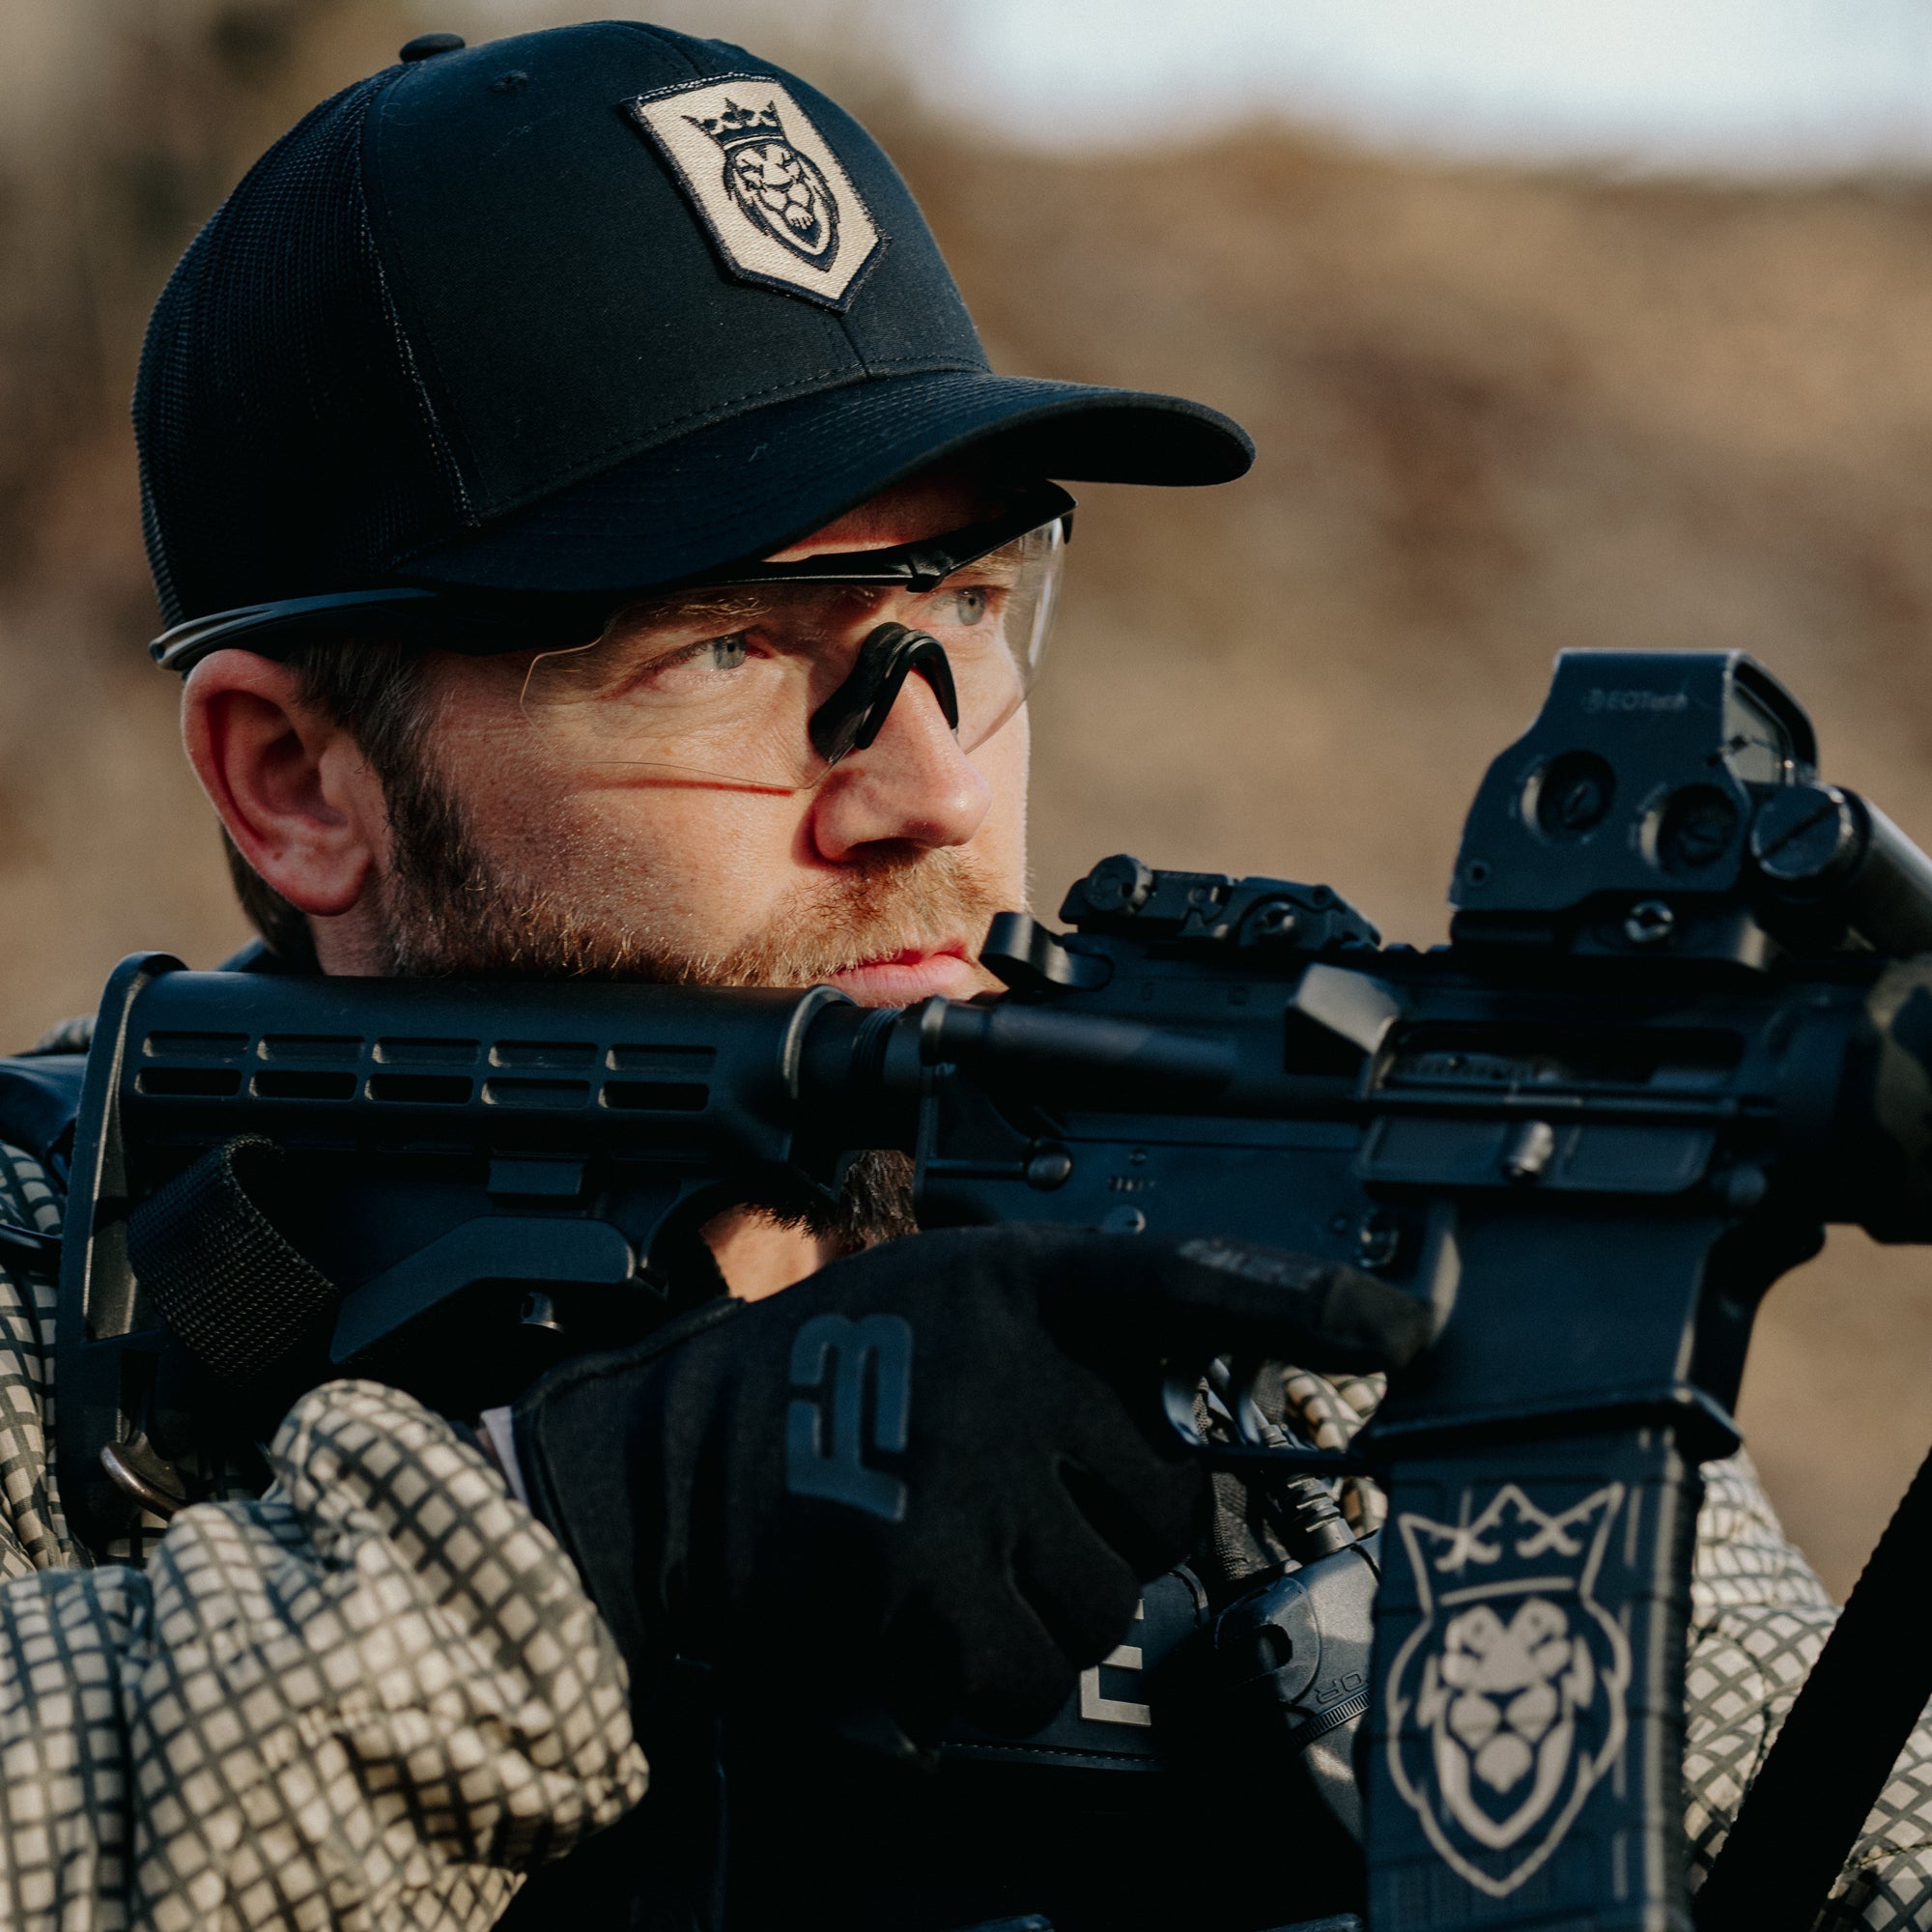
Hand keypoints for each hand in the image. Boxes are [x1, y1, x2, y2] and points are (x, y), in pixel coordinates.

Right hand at [513, 1225, 1425, 1739]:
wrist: (656, 1470)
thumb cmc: (806, 1393)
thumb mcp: (932, 1310)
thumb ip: (1052, 1348)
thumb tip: (1174, 1440)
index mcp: (1012, 1284)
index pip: (1182, 1278)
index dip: (1299, 1301)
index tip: (1404, 1326)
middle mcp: (1004, 1362)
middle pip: (1166, 1492)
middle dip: (1107, 1527)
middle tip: (1001, 1510)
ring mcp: (964, 1466)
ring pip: (1110, 1598)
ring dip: (1045, 1608)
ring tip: (944, 1562)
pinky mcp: (922, 1577)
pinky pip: (1035, 1673)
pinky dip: (990, 1680)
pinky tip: (923, 1630)